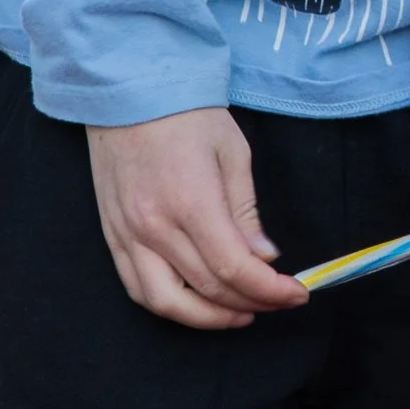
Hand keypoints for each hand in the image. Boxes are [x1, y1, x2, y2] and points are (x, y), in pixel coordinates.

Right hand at [87, 108, 305, 328]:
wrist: (128, 90)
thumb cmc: (186, 115)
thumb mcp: (233, 154)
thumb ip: (246, 212)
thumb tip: (264, 257)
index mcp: (191, 202)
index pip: (235, 269)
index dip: (271, 291)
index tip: (297, 294)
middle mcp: (154, 226)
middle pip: (207, 289)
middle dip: (251, 304)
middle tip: (277, 302)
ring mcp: (127, 234)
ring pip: (166, 302)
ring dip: (208, 318)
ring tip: (240, 312)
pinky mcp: (112, 235)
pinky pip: (137, 287)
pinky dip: (169, 306)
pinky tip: (197, 302)